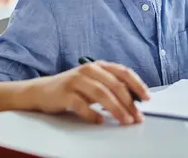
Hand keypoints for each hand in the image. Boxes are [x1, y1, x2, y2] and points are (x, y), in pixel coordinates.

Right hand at [29, 61, 149, 124]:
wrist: (41, 91)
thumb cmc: (73, 88)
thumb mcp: (95, 83)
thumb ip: (112, 87)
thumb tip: (135, 101)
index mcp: (100, 66)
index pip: (124, 72)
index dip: (137, 85)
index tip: (147, 98)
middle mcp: (89, 70)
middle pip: (114, 85)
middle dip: (129, 102)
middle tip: (137, 117)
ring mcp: (76, 80)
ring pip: (101, 94)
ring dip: (116, 109)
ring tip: (124, 120)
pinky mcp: (64, 93)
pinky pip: (82, 105)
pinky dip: (93, 114)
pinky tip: (100, 121)